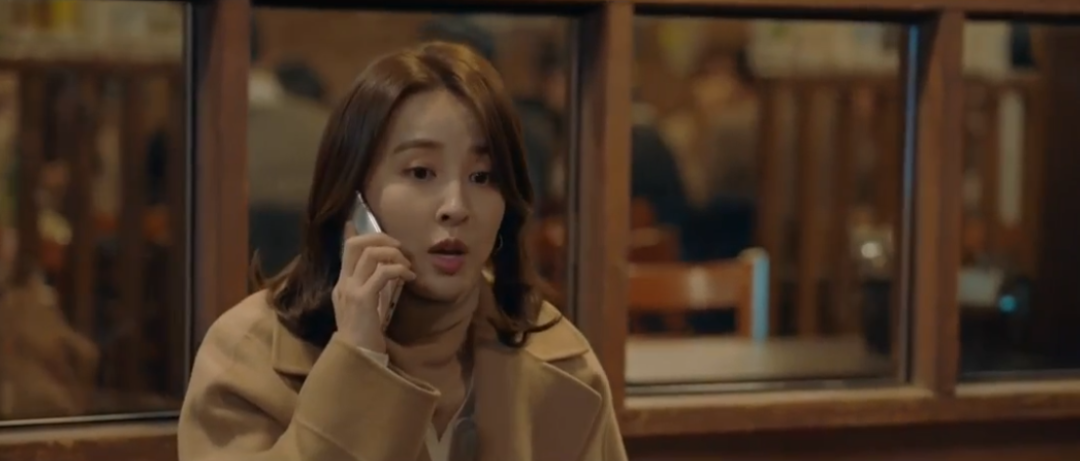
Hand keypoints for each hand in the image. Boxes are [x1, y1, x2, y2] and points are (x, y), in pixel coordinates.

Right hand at [331, 225, 415, 352]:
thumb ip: (372, 288)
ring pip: (371, 253)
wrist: (356, 359)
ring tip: (407, 266)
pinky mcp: (363, 299)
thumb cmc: (365, 336)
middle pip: (356, 244)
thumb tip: (386, 271)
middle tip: (400, 247)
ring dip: (394, 254)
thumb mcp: (367, 307)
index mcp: (342, 284)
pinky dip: (399, 269)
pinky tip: (409, 278)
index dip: (355, 233)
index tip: (358, 222)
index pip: (345, 249)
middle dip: (381, 238)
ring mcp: (351, 290)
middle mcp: (343, 283)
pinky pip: (383, 272)